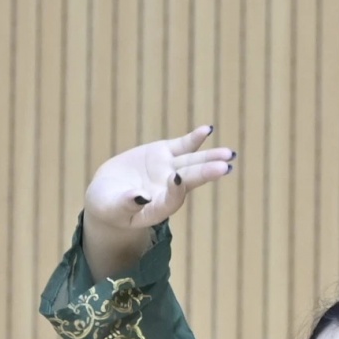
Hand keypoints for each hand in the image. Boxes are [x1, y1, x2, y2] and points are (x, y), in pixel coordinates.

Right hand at [81, 123, 237, 269]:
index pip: (173, 199)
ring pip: (191, 163)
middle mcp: (169, 190)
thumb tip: (140, 197)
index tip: (176, 178)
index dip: (176, 189)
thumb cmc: (109, 206)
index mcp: (158, 208)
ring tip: (229, 153)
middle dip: (206, 172)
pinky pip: (183, 146)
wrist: (108, 193)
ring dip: (209, 157)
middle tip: (225, 167)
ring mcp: (168, 170)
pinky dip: (194, 138)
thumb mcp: (112, 208)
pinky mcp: (164, 154)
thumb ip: (126, 204)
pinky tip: (208, 130)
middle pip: (190, 180)